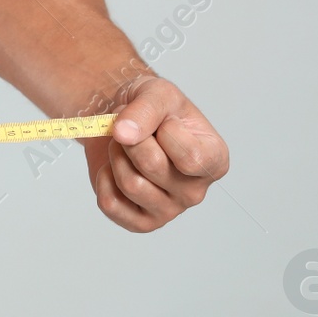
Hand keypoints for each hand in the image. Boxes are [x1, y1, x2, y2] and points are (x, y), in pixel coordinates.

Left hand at [83, 75, 227, 231]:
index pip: (191, 157)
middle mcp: (196, 191)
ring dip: (115, 155)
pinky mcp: (140, 222)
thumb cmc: (153, 110)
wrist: (125, 124)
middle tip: (129, 127)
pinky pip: (110, 203)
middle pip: (153, 166)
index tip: (164, 120)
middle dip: (132, 138)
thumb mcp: (158, 93)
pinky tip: (114, 167)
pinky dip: (103, 178)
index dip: (166, 131)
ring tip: (121, 144)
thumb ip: (145, 110)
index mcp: (215, 161)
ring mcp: (168, 211)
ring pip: (130, 184)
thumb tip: (124, 133)